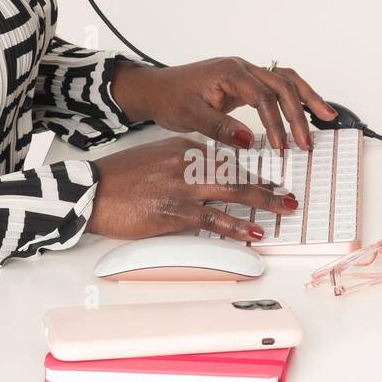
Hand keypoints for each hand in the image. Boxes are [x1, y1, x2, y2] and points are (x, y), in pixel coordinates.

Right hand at [86, 136, 297, 242]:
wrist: (93, 192)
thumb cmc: (118, 178)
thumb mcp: (154, 159)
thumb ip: (182, 164)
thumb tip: (207, 179)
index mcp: (182, 148)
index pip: (226, 156)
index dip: (251, 169)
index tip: (269, 177)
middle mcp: (187, 163)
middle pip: (237, 171)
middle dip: (267, 184)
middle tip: (288, 194)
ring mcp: (183, 187)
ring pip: (233, 190)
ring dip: (264, 201)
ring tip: (285, 209)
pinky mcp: (175, 211)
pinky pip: (214, 219)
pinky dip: (237, 226)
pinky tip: (253, 233)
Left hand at [113, 56, 337, 151]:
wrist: (154, 89)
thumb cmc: (169, 98)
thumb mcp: (190, 115)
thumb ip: (220, 127)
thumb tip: (250, 140)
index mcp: (229, 71)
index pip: (263, 97)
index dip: (276, 123)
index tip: (281, 147)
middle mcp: (241, 68)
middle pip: (282, 85)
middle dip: (297, 115)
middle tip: (306, 142)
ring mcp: (244, 73)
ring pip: (285, 80)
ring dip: (306, 98)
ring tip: (327, 116)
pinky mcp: (244, 83)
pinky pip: (276, 85)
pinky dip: (294, 96)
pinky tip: (308, 109)